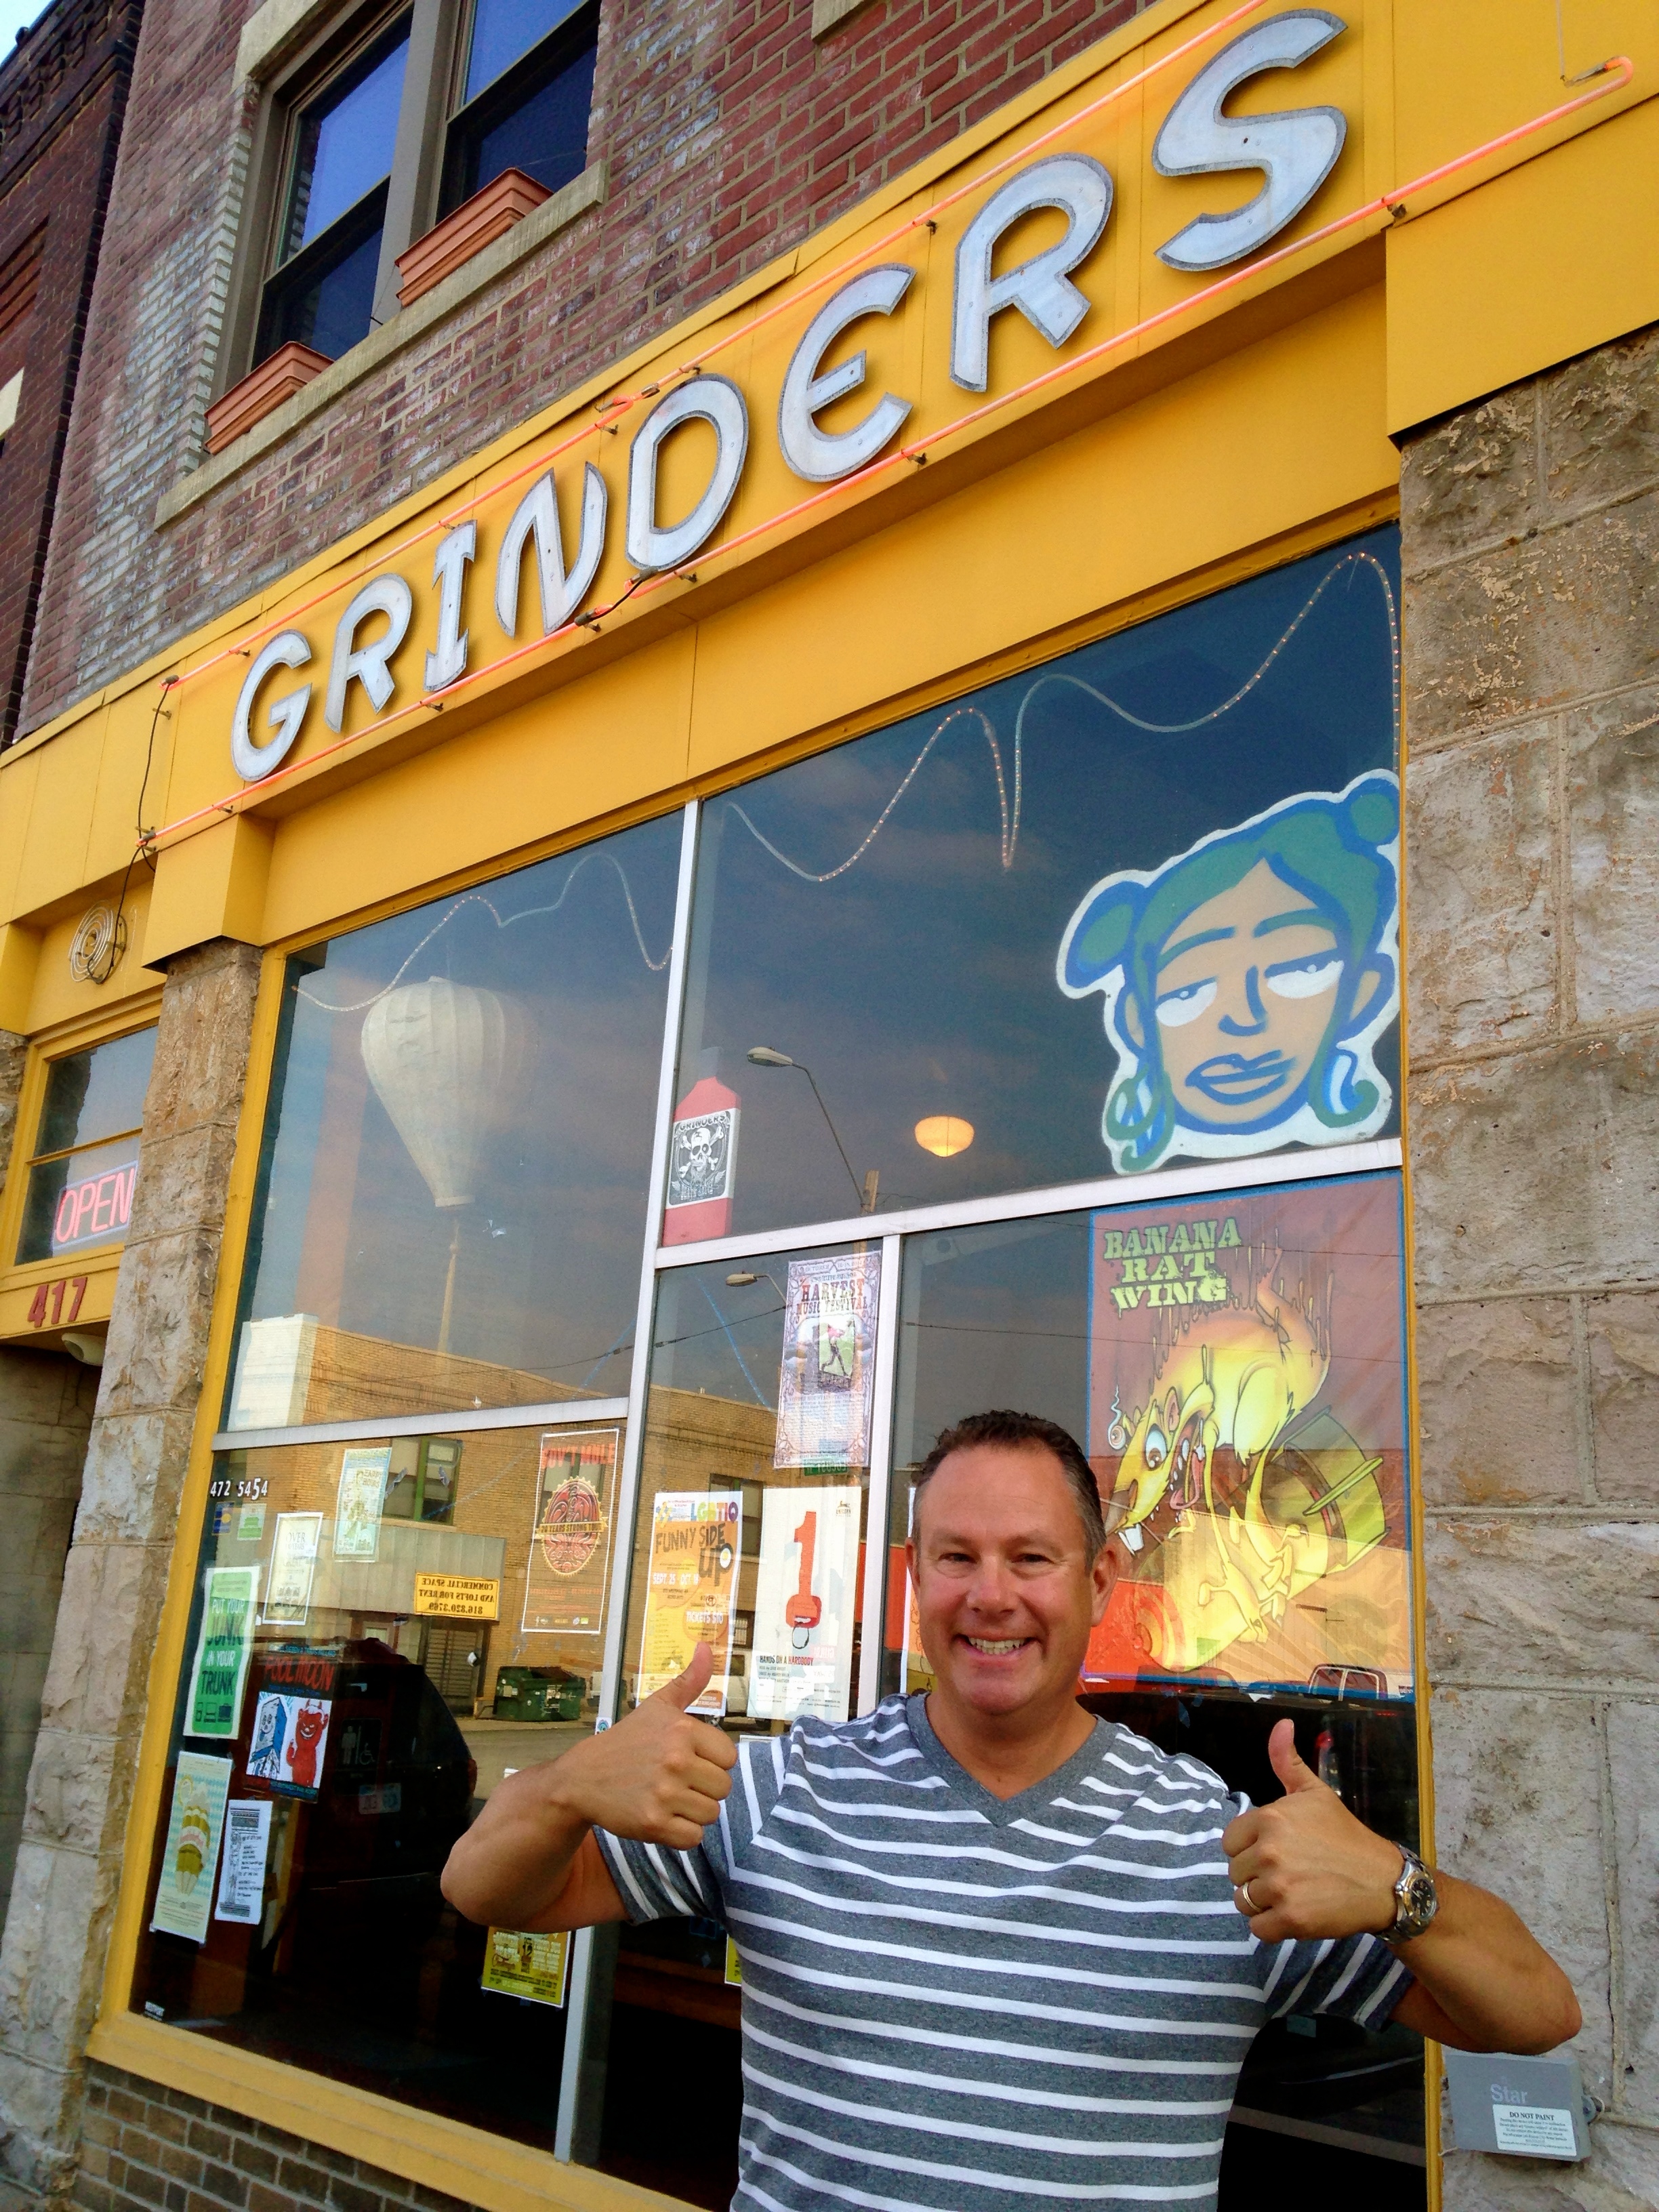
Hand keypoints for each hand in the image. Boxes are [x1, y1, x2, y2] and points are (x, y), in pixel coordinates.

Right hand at [545, 1643, 736, 1850]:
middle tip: (676, 1782)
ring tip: (668, 1798)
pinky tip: (663, 1817)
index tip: (688, 1760)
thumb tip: (705, 1647)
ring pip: (711, 1814)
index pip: (729, 1757)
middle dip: (703, 1788)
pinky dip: (681, 1833)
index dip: (711, 1761)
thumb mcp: (657, 1707)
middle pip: (723, 1787)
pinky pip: (693, 1838)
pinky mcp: (653, 1823)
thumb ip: (689, 1681)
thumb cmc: (626, 1742)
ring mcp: (664, 1794)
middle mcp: (676, 1760)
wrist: (582, 1778)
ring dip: (693, 1811)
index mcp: (683, 1730)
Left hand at [1222, 1719, 1403, 1944]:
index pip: (1229, 1842)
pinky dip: (1272, 1927)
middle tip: (1290, 1874)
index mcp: (1269, 1819)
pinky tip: (1294, 1914)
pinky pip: (1257, 1929)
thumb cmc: (1345, 1836)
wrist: (1383, 1882)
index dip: (1249, 1849)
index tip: (1277, 1852)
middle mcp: (1270, 1851)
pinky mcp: (1291, 1919)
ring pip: (1243, 1902)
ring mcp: (1280, 1887)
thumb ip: (1288, 1761)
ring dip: (1263, 1903)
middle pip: (1235, 1873)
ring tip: (1292, 1893)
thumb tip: (1281, 1723)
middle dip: (1256, 1877)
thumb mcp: (1316, 1793)